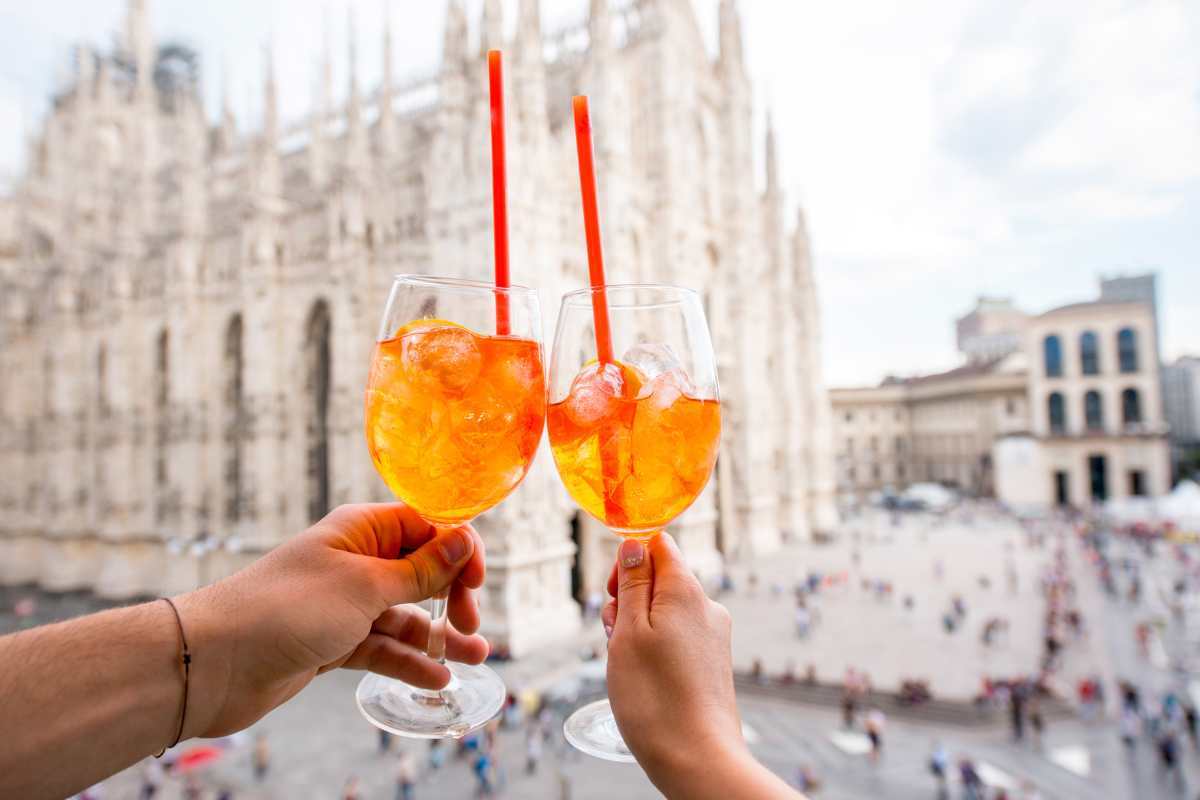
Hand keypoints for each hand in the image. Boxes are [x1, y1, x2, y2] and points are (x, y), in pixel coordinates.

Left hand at [176, 503, 488, 738]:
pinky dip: (409, 661)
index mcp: (361, 530)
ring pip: (406, 615)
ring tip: (477, 658)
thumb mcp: (365, 587)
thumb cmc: (286, 609)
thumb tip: (463, 541)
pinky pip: (383, 647)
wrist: (215, 663)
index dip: (457, 549)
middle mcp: (356, 562)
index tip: (477, 580)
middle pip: (422, 571)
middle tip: (469, 624)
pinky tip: (436, 680)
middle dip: (452, 595)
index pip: (426, 527)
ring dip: (439, 636)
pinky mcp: (334, 642)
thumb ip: (419, 570)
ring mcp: (345, 604)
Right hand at [603, 534, 802, 799]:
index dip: (629, 560)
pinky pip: (677, 637)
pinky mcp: (712, 661)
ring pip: (665, 611)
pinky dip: (655, 648)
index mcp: (686, 590)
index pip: (658, 545)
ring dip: (637, 627)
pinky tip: (645, 678)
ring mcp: (713, 635)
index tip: (613, 592)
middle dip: (628, 599)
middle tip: (614, 636)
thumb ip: (631, 583)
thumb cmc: (654, 696)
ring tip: (628, 664)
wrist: (697, 758)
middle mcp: (706, 606)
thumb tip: (635, 543)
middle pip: (659, 579)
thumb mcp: (628, 631)